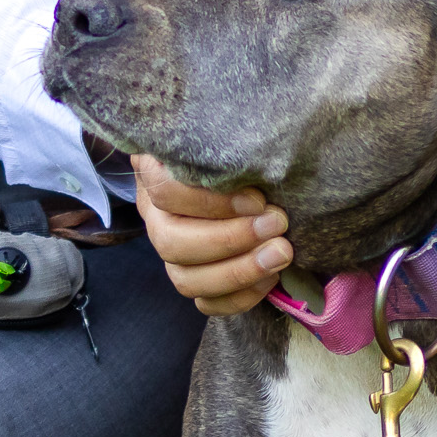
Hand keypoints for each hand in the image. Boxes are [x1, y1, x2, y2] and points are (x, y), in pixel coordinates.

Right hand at [133, 153, 292, 315]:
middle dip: (230, 240)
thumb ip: (233, 143)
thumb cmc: (233, 143)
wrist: (238, 165)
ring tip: (281, 253)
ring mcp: (171, 252)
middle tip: (278, 225)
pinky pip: (205, 303)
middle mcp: (156, 216)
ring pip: (185, 279)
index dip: (212, 202)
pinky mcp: (193, 278)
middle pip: (172, 242)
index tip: (258, 199)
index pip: (165, 191)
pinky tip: (270, 278)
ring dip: (238, 271)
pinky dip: (238, 297)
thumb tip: (259, 156)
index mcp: (155, 173)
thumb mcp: (227, 134)